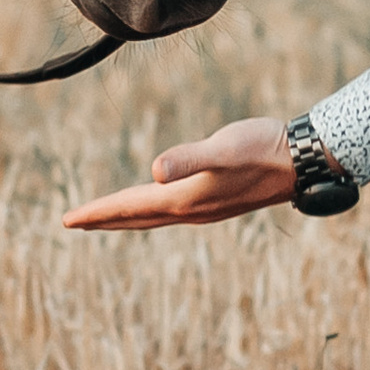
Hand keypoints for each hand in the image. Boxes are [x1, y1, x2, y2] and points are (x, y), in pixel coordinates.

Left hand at [62, 116, 295, 232]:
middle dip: (105, 219)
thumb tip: (154, 171)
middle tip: (73, 222)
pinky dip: (151, 211)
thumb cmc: (262, 149)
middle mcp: (192, 210)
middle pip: (136, 218)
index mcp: (184, 199)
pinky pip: (171, 212)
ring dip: (127, 217)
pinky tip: (157, 203)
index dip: (97, 212)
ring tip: (106, 216)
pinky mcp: (218, 201)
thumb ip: (189, 158)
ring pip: (154, 217)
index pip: (129, 208)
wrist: (302, 162)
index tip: (67, 219)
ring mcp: (206, 209)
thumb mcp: (223, 148)